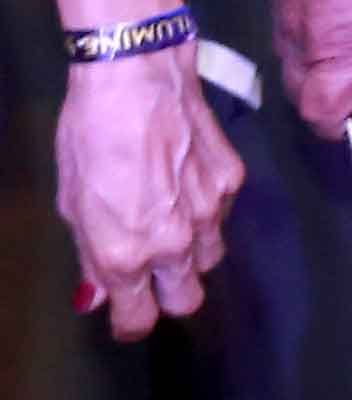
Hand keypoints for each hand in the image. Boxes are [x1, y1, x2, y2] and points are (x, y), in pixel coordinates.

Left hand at [55, 55, 236, 338]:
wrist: (136, 77)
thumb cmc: (89, 133)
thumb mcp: (72, 200)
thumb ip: (89, 254)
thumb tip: (96, 294)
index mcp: (125, 253)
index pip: (139, 318)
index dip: (129, 323)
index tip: (124, 316)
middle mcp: (173, 243)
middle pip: (187, 302)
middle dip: (167, 297)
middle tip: (150, 278)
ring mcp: (209, 213)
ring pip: (209, 261)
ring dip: (190, 256)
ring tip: (168, 225)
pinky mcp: (232, 183)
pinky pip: (222, 217)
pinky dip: (205, 213)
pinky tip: (183, 185)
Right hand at [273, 0, 351, 138]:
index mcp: (336, 49)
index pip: (321, 113)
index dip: (340, 128)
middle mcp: (297, 35)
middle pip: (300, 89)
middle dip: (328, 96)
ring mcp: (279, 4)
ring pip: (291, 53)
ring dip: (318, 59)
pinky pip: (287, 20)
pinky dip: (309, 25)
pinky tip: (343, 2)